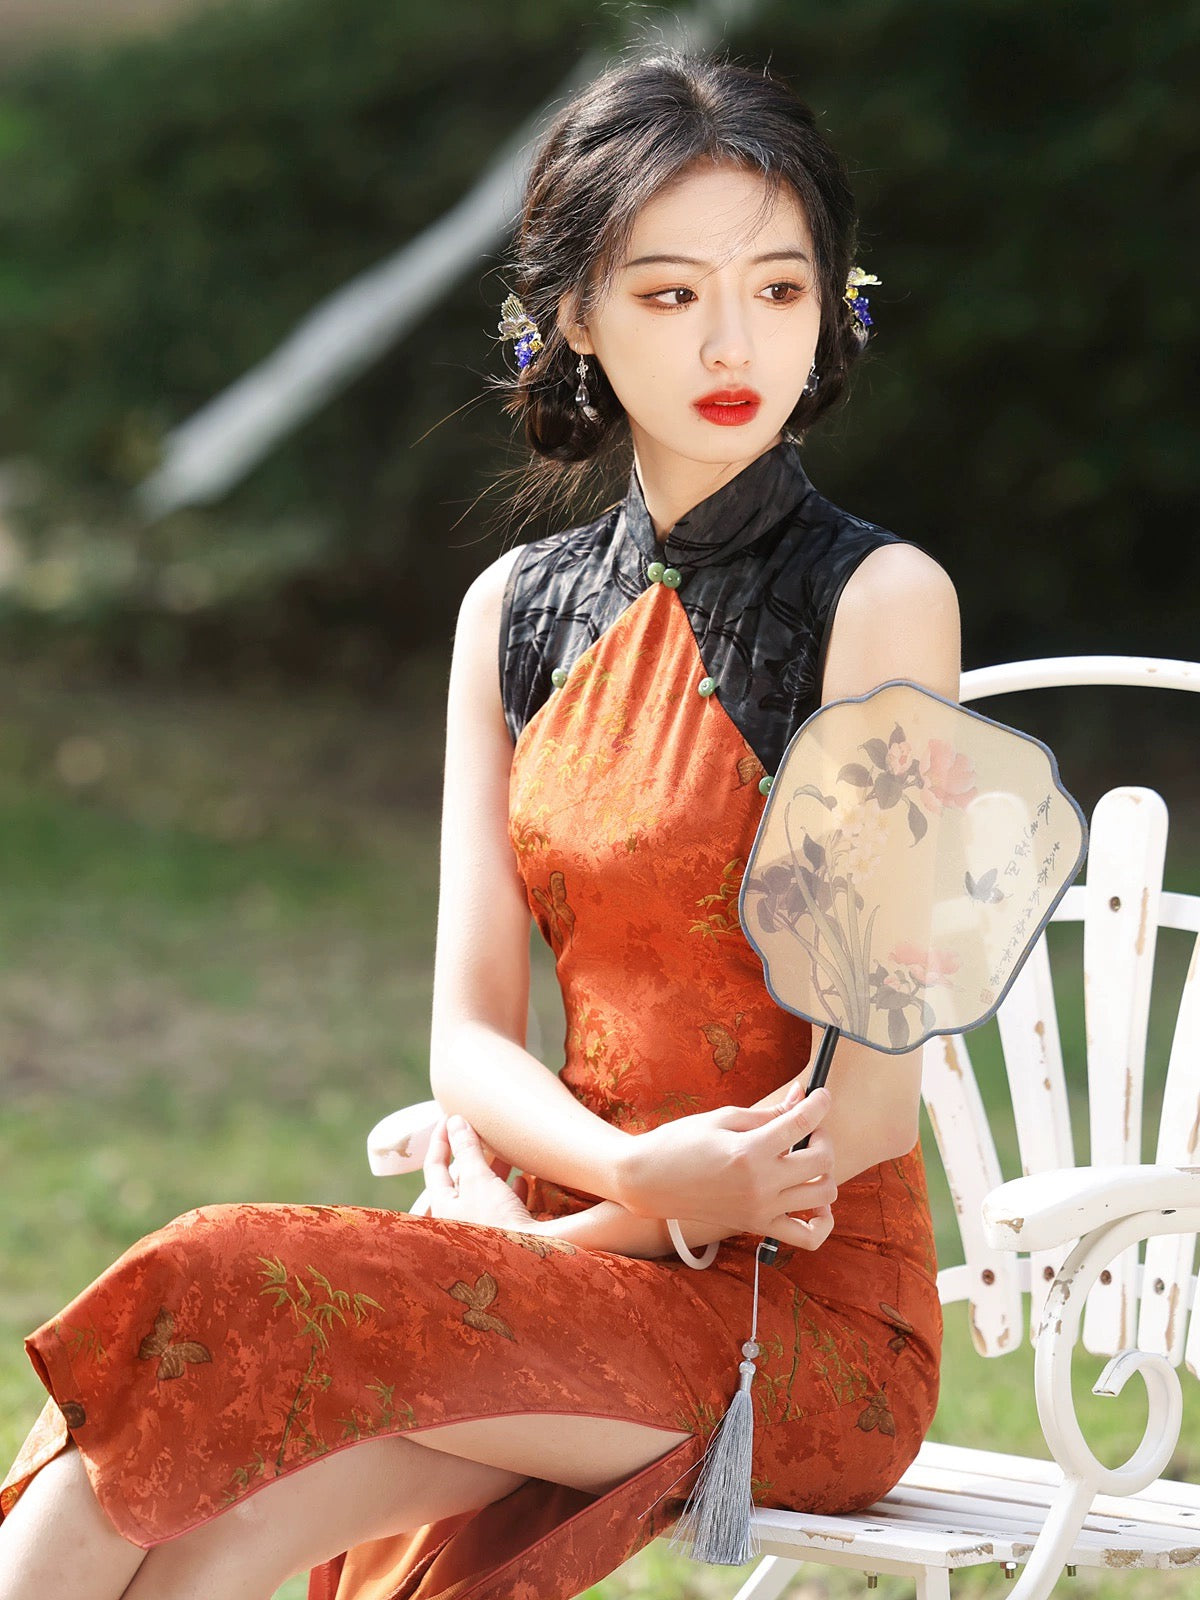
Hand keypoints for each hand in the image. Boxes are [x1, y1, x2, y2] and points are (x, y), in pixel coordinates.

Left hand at [423, 1114, 540, 1232]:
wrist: (530, 1268)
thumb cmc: (496, 1224)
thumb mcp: (478, 1179)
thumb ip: (467, 1150)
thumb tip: (456, 1121)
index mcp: (443, 1207)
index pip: (435, 1166)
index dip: (441, 1140)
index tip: (450, 1118)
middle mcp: (458, 1221)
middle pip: (461, 1180)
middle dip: (474, 1155)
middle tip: (484, 1132)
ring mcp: (482, 1232)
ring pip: (485, 1194)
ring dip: (495, 1173)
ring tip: (508, 1154)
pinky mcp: (505, 1239)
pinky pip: (505, 1210)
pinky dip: (512, 1193)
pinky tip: (525, 1183)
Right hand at [619, 1083, 837, 1251]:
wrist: (648, 1181)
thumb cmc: (680, 1142)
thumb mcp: (723, 1118)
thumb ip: (768, 1112)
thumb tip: (800, 1097)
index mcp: (749, 1151)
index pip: (802, 1123)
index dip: (820, 1103)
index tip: (823, 1095)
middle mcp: (760, 1184)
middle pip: (821, 1161)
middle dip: (823, 1136)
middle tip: (809, 1127)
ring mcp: (761, 1209)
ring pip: (824, 1195)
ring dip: (825, 1172)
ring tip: (807, 1158)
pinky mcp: (757, 1226)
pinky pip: (808, 1236)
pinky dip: (822, 1221)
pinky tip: (816, 1202)